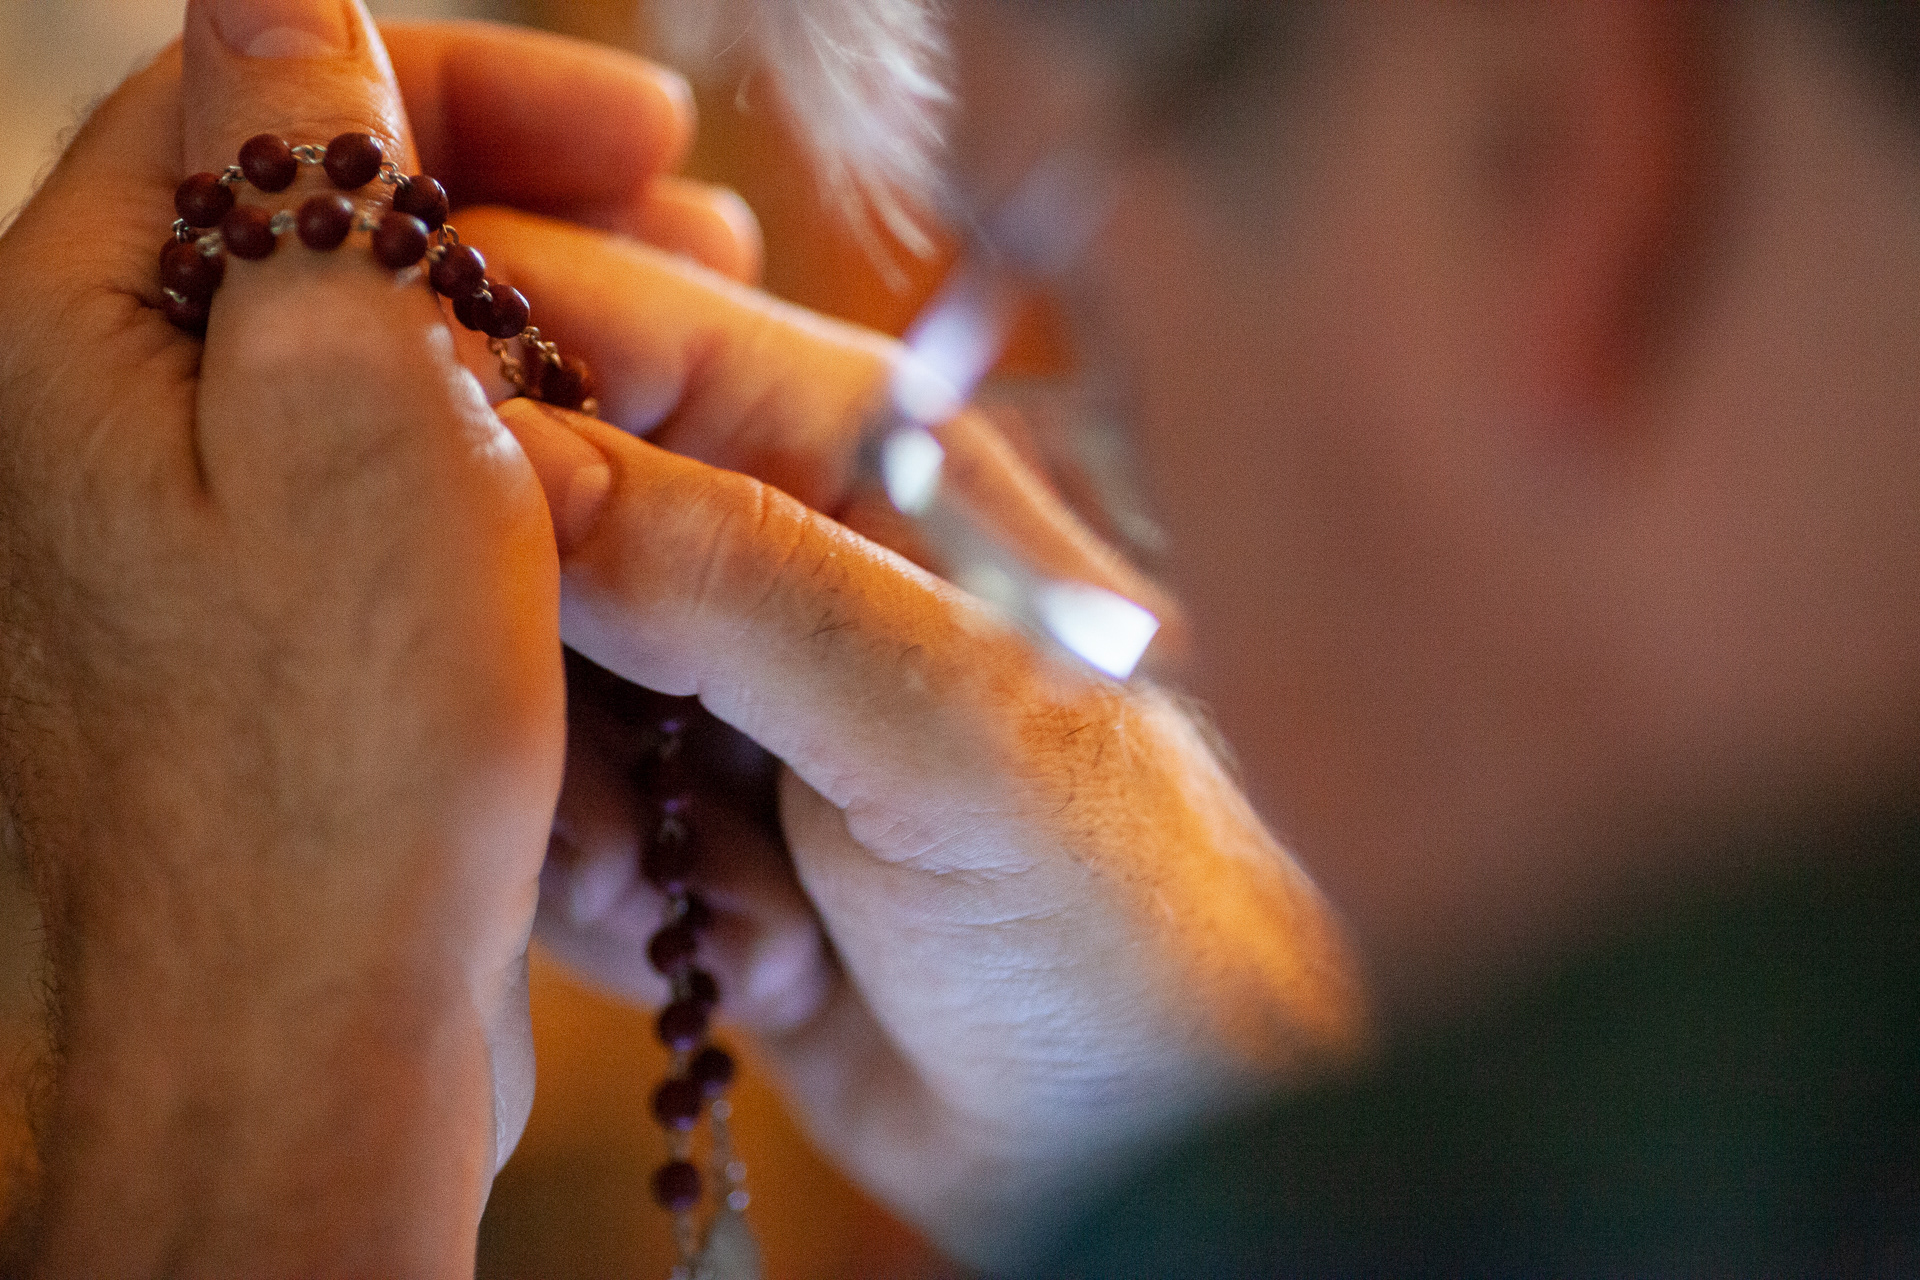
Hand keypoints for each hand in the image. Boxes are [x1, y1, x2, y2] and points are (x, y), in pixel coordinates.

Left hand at [0, 4, 749, 1273]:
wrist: (296, 1053)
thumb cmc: (333, 764)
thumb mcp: (355, 423)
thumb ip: (310, 189)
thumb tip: (279, 1)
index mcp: (76, 336)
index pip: (252, 100)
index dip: (464, 86)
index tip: (646, 130)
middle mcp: (97, 426)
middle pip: (307, 220)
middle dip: (513, 195)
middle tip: (693, 215)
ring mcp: (176, 539)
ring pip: (360, 354)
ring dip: (525, 318)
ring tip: (688, 331)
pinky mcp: (256, 636)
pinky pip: (379, 480)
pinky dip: (499, 445)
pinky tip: (611, 474)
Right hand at [462, 212, 1369, 1267]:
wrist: (1139, 1129)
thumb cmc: (1118, 908)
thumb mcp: (949, 730)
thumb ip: (737, 582)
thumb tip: (510, 457)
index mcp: (855, 445)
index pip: (603, 316)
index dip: (478, 378)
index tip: (426, 523)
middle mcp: (773, 535)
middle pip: (519, 506)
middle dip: (530, 671)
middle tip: (617, 817)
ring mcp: (719, 677)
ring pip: (514, 677)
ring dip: (577, 819)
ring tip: (716, 910)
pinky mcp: (680, 809)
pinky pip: (540, 813)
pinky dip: (607, 902)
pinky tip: (752, 957)